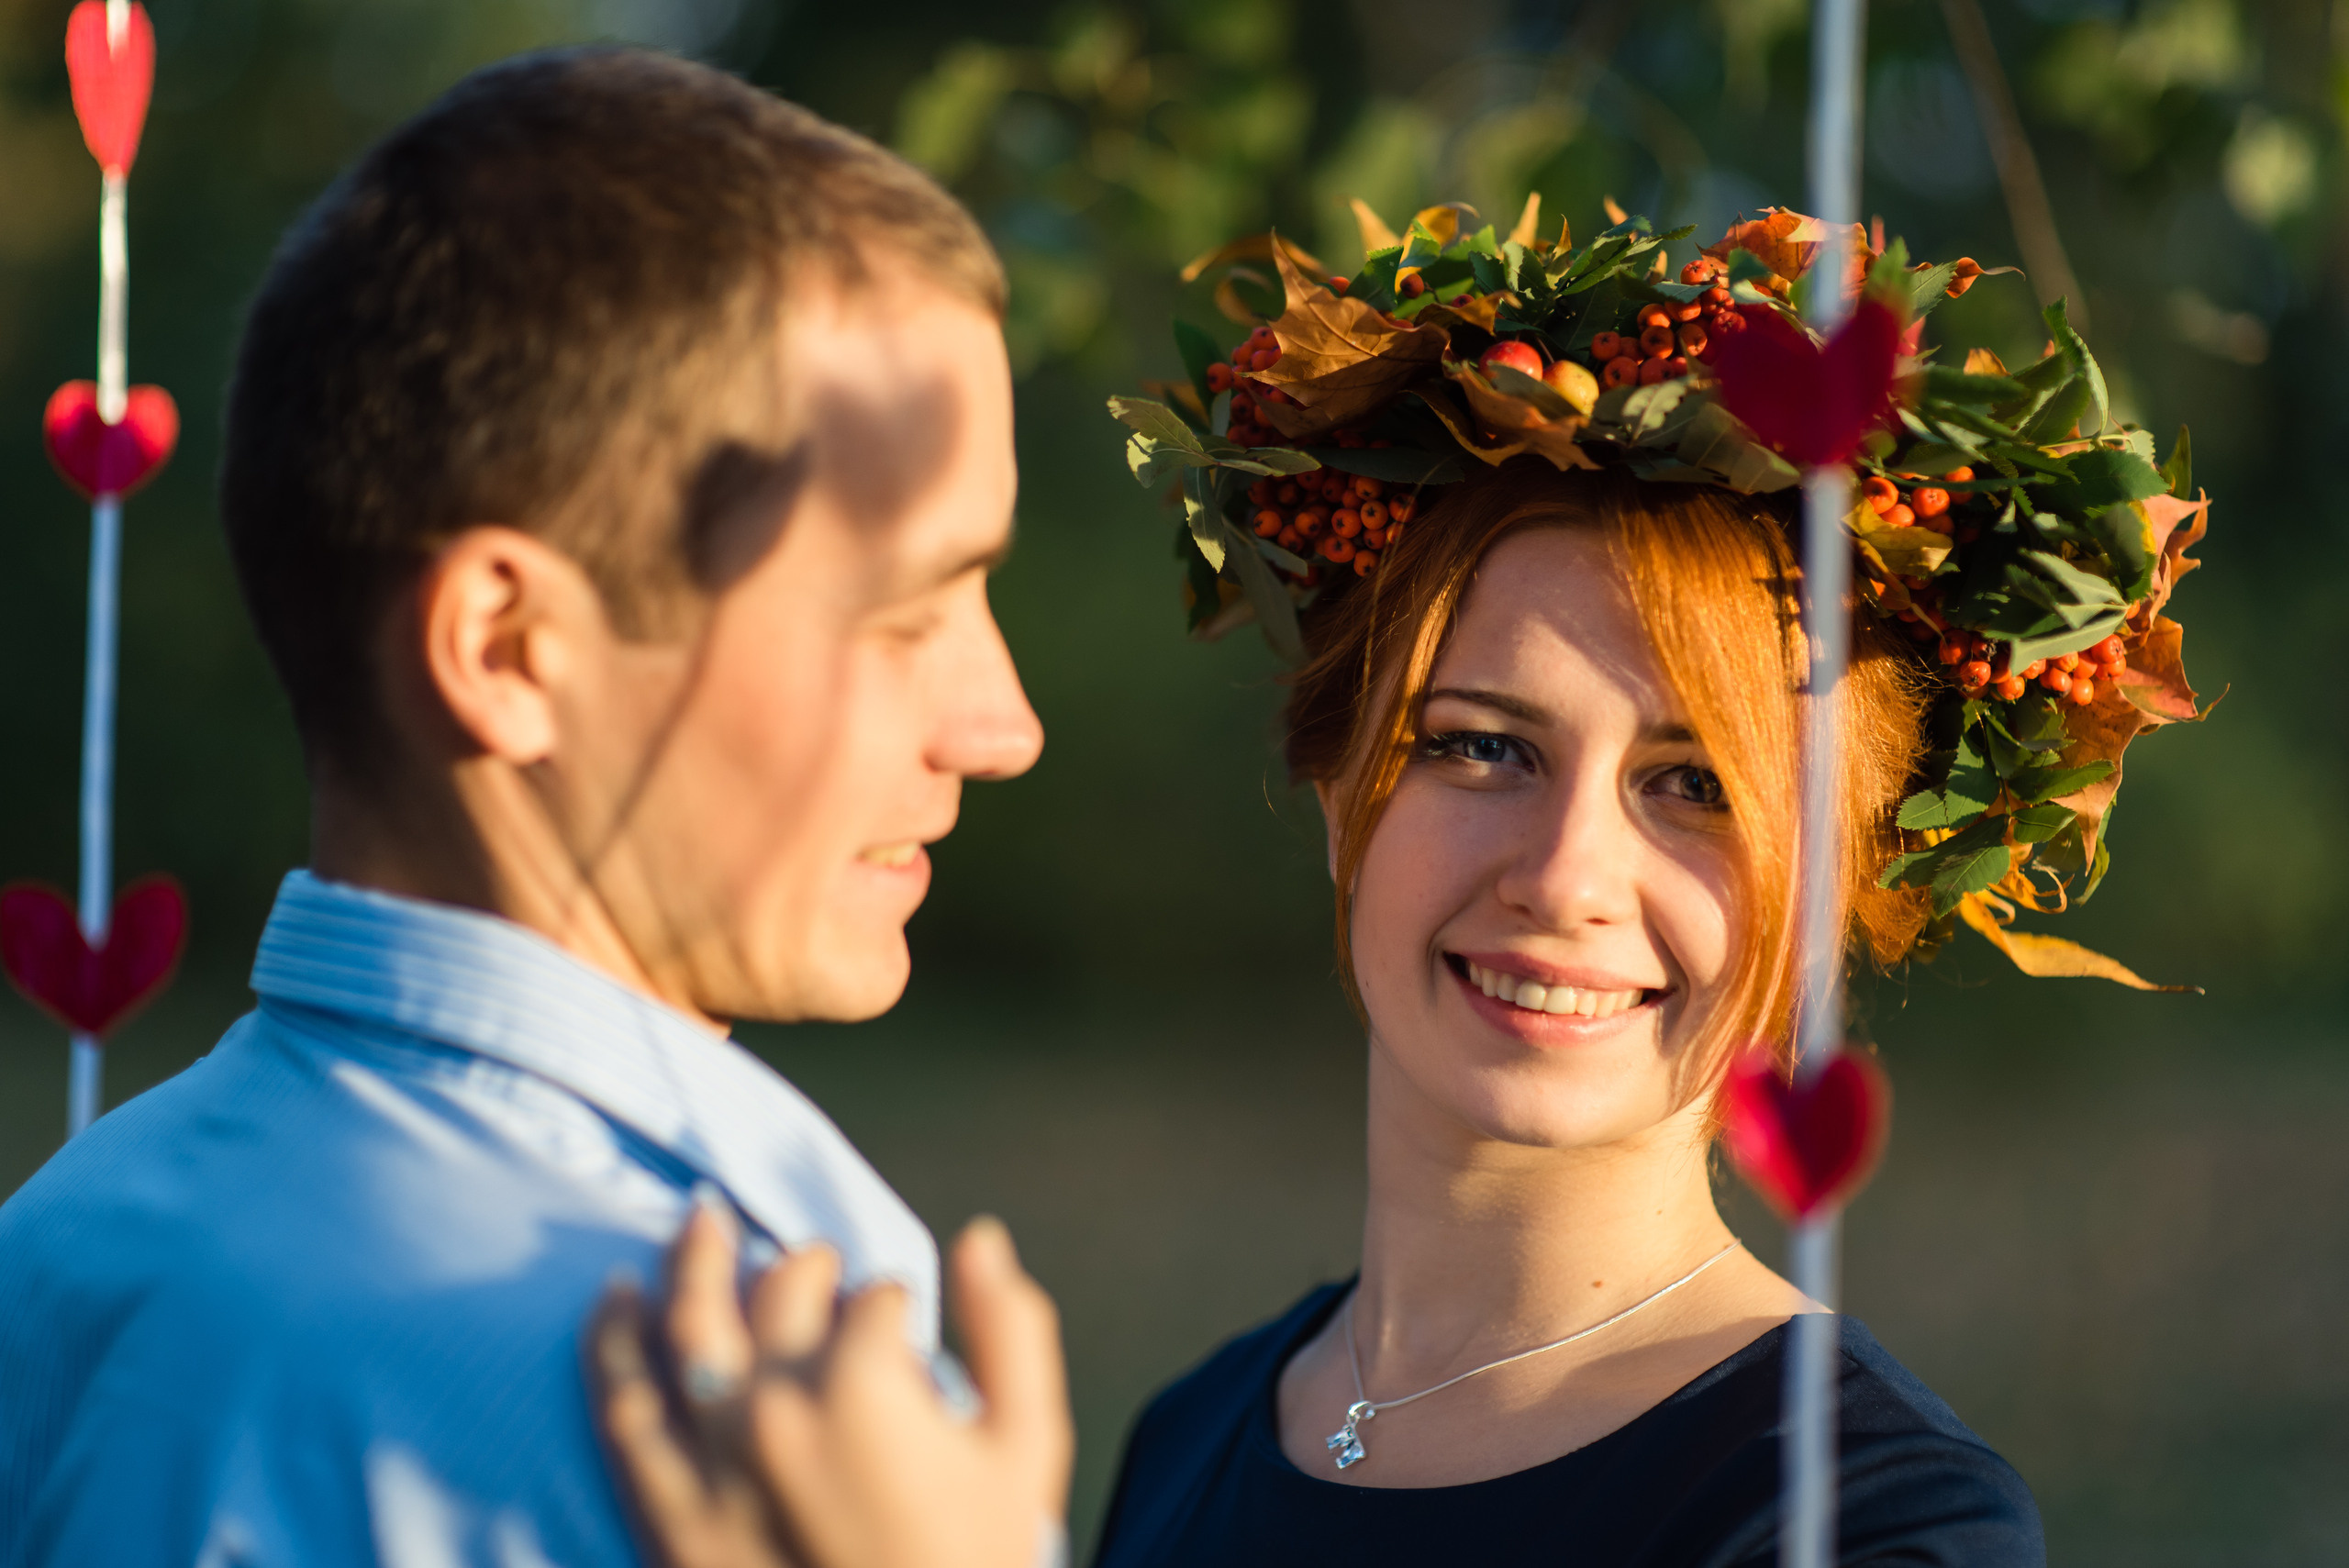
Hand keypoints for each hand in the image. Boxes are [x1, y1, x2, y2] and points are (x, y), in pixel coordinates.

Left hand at [589, 1206, 1072, 1567]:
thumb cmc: (982, 1560)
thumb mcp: (1027, 1446)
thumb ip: (1012, 1331)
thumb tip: (980, 1237)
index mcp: (863, 1383)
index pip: (877, 1300)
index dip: (899, 1307)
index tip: (908, 1325)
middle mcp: (775, 1407)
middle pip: (780, 1293)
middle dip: (807, 1266)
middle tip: (820, 1265)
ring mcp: (712, 1461)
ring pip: (685, 1326)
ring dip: (690, 1259)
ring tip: (696, 1220)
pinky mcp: (671, 1517)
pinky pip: (625, 1411)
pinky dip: (612, 1343)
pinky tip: (614, 1297)